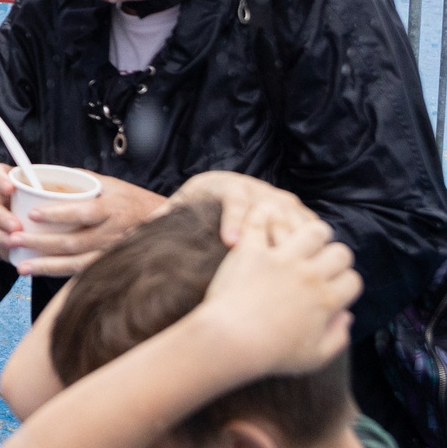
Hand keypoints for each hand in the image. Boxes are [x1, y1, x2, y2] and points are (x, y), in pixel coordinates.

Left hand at [167, 171, 319, 248]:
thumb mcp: (179, 209)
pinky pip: (306, 220)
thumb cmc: (196, 206)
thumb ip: (161, 221)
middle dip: (272, 230)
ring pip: (291, 212)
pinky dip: (312, 237)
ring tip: (298, 262)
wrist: (216, 189)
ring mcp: (275, 195)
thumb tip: (130, 237)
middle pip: (269, 204)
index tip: (231, 242)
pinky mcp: (291, 207)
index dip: (234, 219)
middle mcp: (254, 187)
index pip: (233, 199)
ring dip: (297, 235)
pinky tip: (316, 258)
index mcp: (224, 185)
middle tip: (274, 257)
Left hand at [191, 209, 360, 377]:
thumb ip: (337, 338)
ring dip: (312, 235)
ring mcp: (281, 259)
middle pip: (340, 252)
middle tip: (322, 263)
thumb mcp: (314, 358)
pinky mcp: (253, 251)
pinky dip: (264, 216)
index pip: (353, 280)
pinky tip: (268, 219)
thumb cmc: (271, 355)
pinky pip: (263, 222)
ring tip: (303, 241)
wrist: (231, 342)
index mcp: (326, 300)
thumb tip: (347, 317)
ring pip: (313, 231)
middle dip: (336, 258)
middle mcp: (309, 275)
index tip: (335, 288)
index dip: (347, 284)